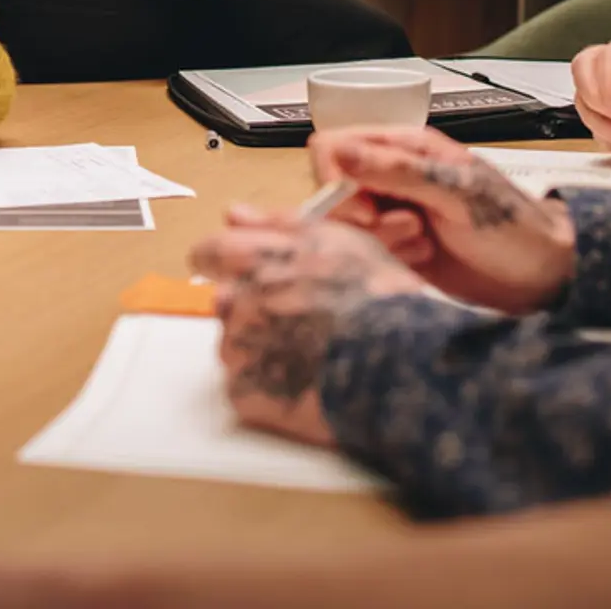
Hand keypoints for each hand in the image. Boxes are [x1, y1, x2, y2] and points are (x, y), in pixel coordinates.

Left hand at [189, 216, 425, 446]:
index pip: (207, 253)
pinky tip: (308, 386)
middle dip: (254, 310)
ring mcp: (237, 351)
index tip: (250, 275)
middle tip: (301, 323)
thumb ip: (277, 223)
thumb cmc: (378, 295)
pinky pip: (246, 389)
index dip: (230, 264)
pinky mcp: (246, 395)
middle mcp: (236, 300)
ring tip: (312, 357)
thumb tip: (234, 215)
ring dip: (261, 351)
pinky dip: (269, 391)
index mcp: (252, 257)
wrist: (403, 363)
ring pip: (235, 347)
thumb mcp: (338, 239)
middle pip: (227, 303)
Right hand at [289, 126, 575, 313]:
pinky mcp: (395, 248)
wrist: (545, 275)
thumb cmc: (513, 224)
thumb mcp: (457, 192)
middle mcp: (390, 176)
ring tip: (421, 242)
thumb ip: (397, 171)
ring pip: (344, 223)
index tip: (368, 207)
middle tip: (405, 226)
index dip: (336, 177)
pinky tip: (423, 257)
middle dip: (358, 215)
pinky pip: (363, 251)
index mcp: (403, 147)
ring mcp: (391, 212)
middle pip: (332, 188)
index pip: (332, 147)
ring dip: (377, 238)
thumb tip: (339, 153)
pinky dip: (387, 258)